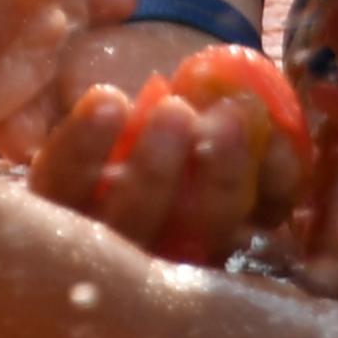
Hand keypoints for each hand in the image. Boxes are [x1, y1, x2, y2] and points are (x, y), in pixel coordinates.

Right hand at [16, 21, 306, 265]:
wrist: (188, 100)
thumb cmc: (126, 96)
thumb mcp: (93, 88)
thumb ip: (91, 97)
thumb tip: (103, 96)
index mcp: (70, 206)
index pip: (62, 191)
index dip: (82, 151)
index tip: (109, 98)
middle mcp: (126, 245)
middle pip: (134, 228)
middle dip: (155, 171)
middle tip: (176, 112)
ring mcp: (192, 248)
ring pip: (204, 235)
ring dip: (221, 178)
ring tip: (229, 117)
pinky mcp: (252, 239)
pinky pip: (266, 222)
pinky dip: (276, 181)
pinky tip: (276, 139)